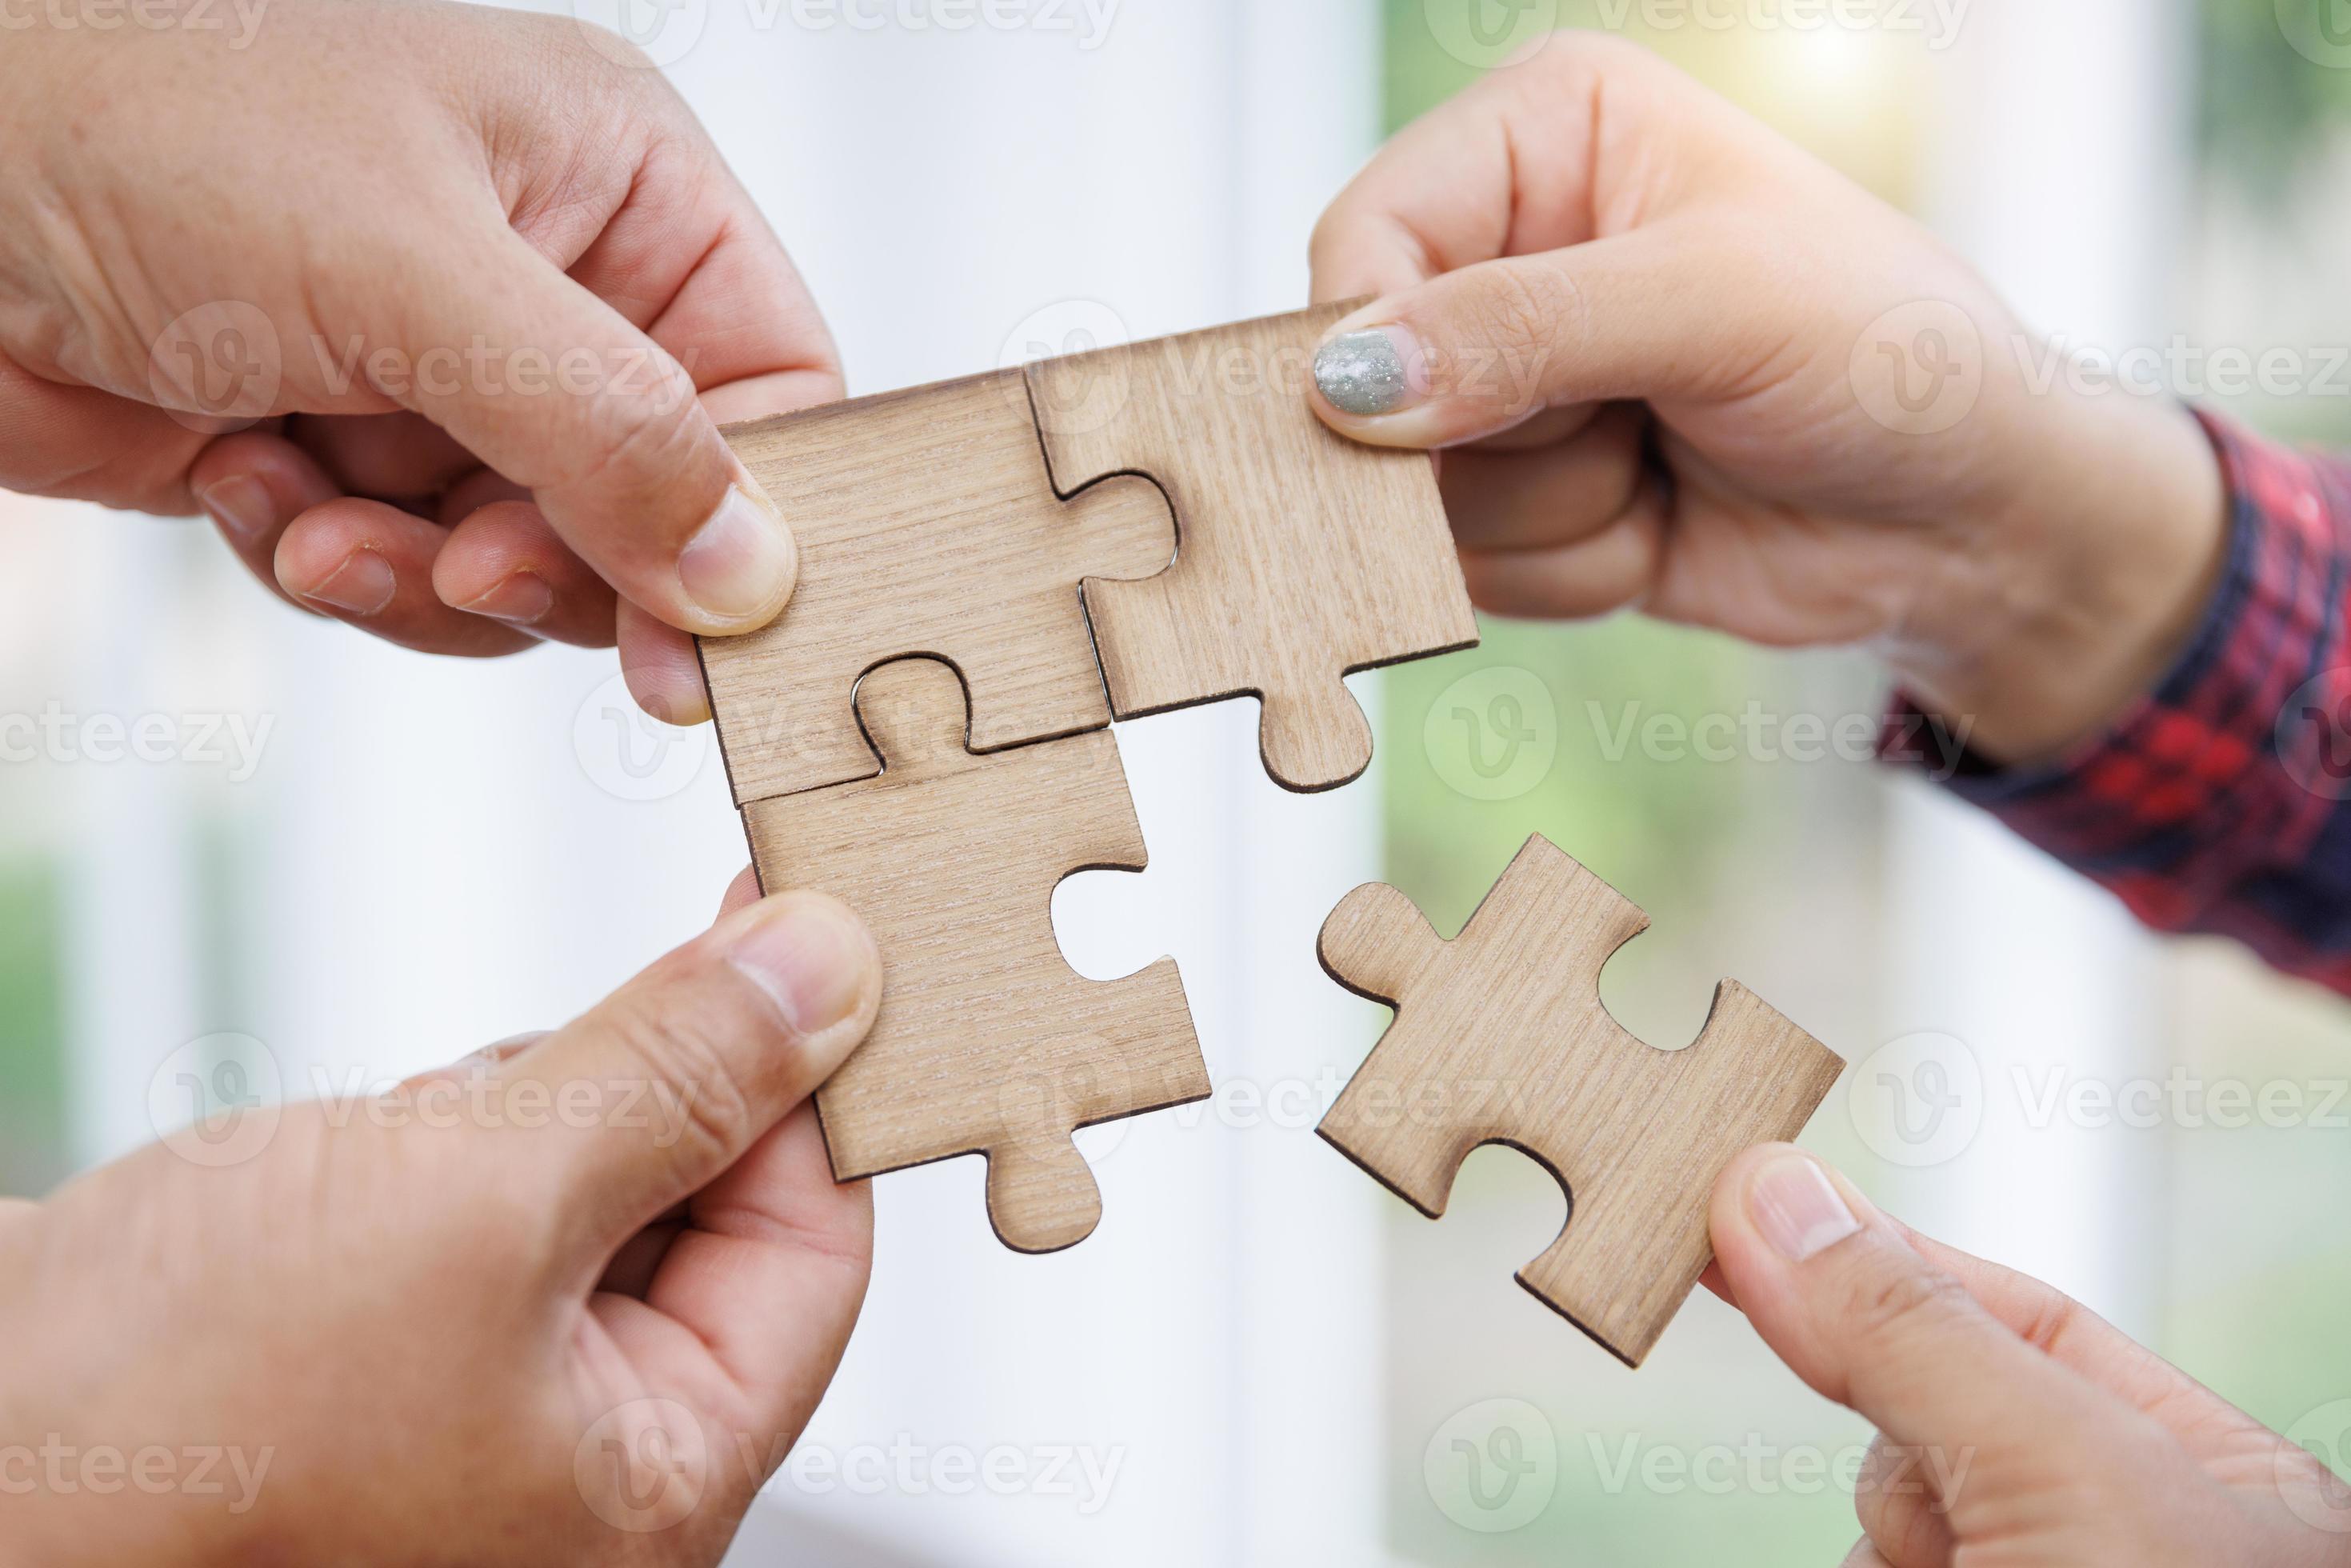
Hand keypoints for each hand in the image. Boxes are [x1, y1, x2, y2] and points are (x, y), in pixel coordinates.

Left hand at [0, 0, 838, 722]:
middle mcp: (550, 281)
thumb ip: (607, 425)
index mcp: (615, 183)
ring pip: (537, 560)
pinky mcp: (348, 449)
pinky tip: (252, 484)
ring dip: (425, 573)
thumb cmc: (135, 123)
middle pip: (659, 500)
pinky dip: (336, 563)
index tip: (705, 633)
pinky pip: (413, 576)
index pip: (775, 384)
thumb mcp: (410, 270)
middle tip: (476, 571)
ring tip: (326, 519)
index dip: (755, 519)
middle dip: (558, 557)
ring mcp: (446, 372)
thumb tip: (750, 569)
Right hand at [0, 874, 881, 1565]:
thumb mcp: (481, 1203)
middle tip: (594, 1002)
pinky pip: (475, 1210)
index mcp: (652, 1488)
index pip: (815, 1251)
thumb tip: (830, 971)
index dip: (816, 1077)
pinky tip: (359, 1153)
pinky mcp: (372, 1351)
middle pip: (707, 1214)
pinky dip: (443, 1144)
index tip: (809, 920)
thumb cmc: (173, 1402)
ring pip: (584, 1192)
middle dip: (645, 1093)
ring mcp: (470, 1412)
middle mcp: (576, 1472)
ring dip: (528, 1111)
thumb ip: (678, 1078)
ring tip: (411, 1136)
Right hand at [1306, 34, 2226, 762]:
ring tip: (1663, 459)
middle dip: (1499, 439)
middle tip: (1627, 423)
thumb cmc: (1889, 359)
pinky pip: (1470, 569)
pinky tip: (1658, 519)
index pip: (1361, 236)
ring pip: (1416, 493)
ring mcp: (1512, 383)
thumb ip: (1521, 330)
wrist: (1974, 521)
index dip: (1371, 344)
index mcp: (1544, 134)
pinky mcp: (1527, 498)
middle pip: (1366, 381)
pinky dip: (1571, 568)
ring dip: (1552, 510)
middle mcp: (1508, 247)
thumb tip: (1343, 384)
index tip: (1425, 424)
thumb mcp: (1716, 307)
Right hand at [1708, 1145, 2350, 1564]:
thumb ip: (1917, 1335)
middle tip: (1949, 1508)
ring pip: (1878, 1520)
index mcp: (2212, 1477)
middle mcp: (2122, 1537)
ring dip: (1889, 1548)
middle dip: (1907, 1456)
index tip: (1737, 1200)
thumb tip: (1772, 1194)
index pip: (2014, 1311)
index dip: (1877, 1254)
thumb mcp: (2064, 1474)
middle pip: (1927, 1421)